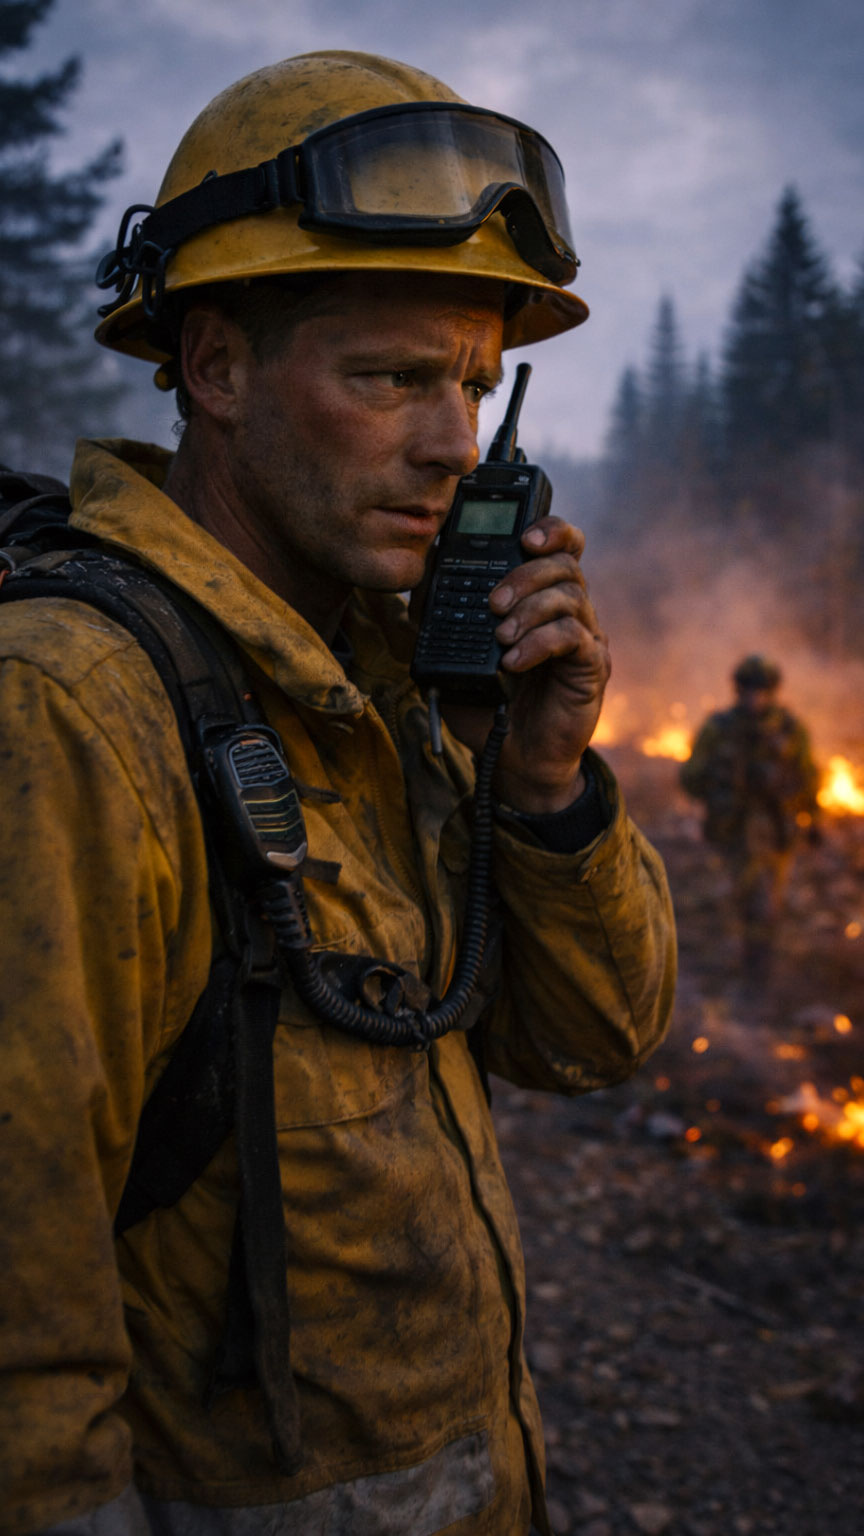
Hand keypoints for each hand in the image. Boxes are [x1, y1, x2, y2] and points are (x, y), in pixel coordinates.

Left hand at [442, 516, 610, 812]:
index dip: (550, 529)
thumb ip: (441, 621)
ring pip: (571, 595)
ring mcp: (585, 637)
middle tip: (495, 601)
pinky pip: (573, 637)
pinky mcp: (591, 667)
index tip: (523, 536)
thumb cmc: (487, 705)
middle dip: (527, 574)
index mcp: (541, 598)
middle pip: (566, 563)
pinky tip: (513, 662)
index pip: (560, 546)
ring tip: (500, 635)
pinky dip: (539, 643)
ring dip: (530, 609)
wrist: (513, 758)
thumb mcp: (453, 657)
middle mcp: (569, 611)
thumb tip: (419, 587)